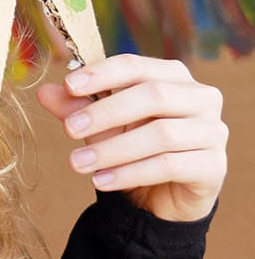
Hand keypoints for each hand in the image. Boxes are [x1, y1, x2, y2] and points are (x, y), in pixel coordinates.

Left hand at [39, 54, 226, 222]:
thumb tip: (45, 92)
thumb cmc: (133, 145)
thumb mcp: (101, 124)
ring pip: (161, 135)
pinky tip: (101, 180)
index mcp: (173, 76)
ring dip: (113, 149)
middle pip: (153, 96)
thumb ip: (76, 107)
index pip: (136, 65)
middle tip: (69, 130)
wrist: (162, 193)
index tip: (68, 86)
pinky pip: (170, 166)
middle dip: (105, 112)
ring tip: (77, 163)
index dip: (101, 73)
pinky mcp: (214, 166)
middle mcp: (201, 98)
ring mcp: (213, 132)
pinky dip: (131, 173)